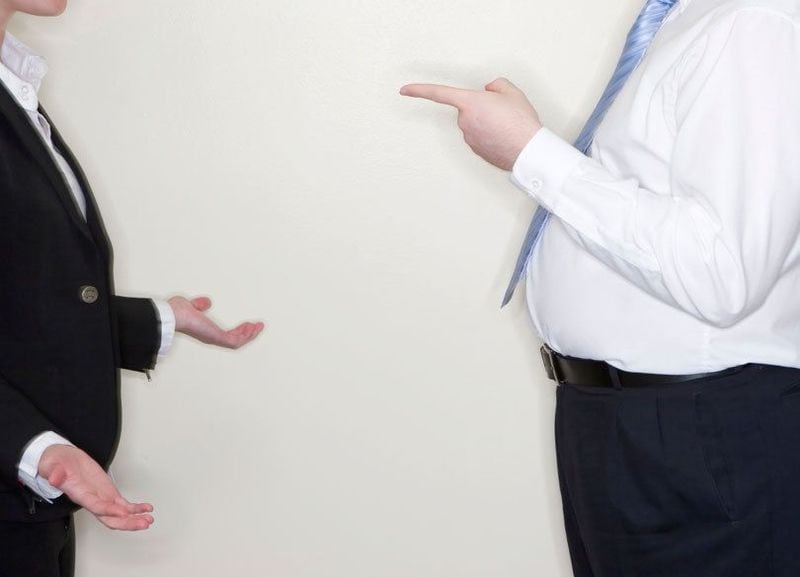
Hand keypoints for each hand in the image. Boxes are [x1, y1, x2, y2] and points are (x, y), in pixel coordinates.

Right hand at [39, 445, 153, 530]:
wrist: (61, 460)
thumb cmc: (56, 464)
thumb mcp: (51, 465)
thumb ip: (54, 472)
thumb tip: (55, 477)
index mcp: (79, 494)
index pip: (95, 506)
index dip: (108, 510)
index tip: (122, 512)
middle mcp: (92, 500)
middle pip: (110, 518)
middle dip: (126, 522)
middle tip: (143, 522)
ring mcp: (101, 497)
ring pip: (119, 514)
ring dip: (134, 518)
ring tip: (148, 518)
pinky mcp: (108, 492)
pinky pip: (123, 504)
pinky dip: (135, 508)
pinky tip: (146, 508)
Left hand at [168, 296, 263, 349]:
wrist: (172, 316)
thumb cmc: (176, 312)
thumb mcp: (191, 305)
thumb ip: (199, 305)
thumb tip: (206, 302)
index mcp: (205, 331)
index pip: (226, 334)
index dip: (238, 330)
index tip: (246, 324)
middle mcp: (211, 337)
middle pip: (235, 340)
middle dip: (247, 333)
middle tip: (257, 326)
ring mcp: (215, 338)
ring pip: (238, 342)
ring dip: (250, 334)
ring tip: (258, 327)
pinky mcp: (217, 337)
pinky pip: (236, 341)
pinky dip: (246, 335)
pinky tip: (252, 327)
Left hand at [400, 78, 541, 170]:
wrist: (528, 150)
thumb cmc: (520, 123)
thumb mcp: (511, 92)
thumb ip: (496, 84)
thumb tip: (489, 90)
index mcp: (469, 103)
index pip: (438, 93)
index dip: (419, 90)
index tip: (405, 90)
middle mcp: (464, 121)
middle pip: (467, 108)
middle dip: (481, 106)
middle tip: (502, 110)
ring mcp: (469, 137)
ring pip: (474, 122)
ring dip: (487, 121)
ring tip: (507, 125)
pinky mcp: (475, 149)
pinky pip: (479, 136)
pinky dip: (489, 134)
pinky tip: (504, 135)